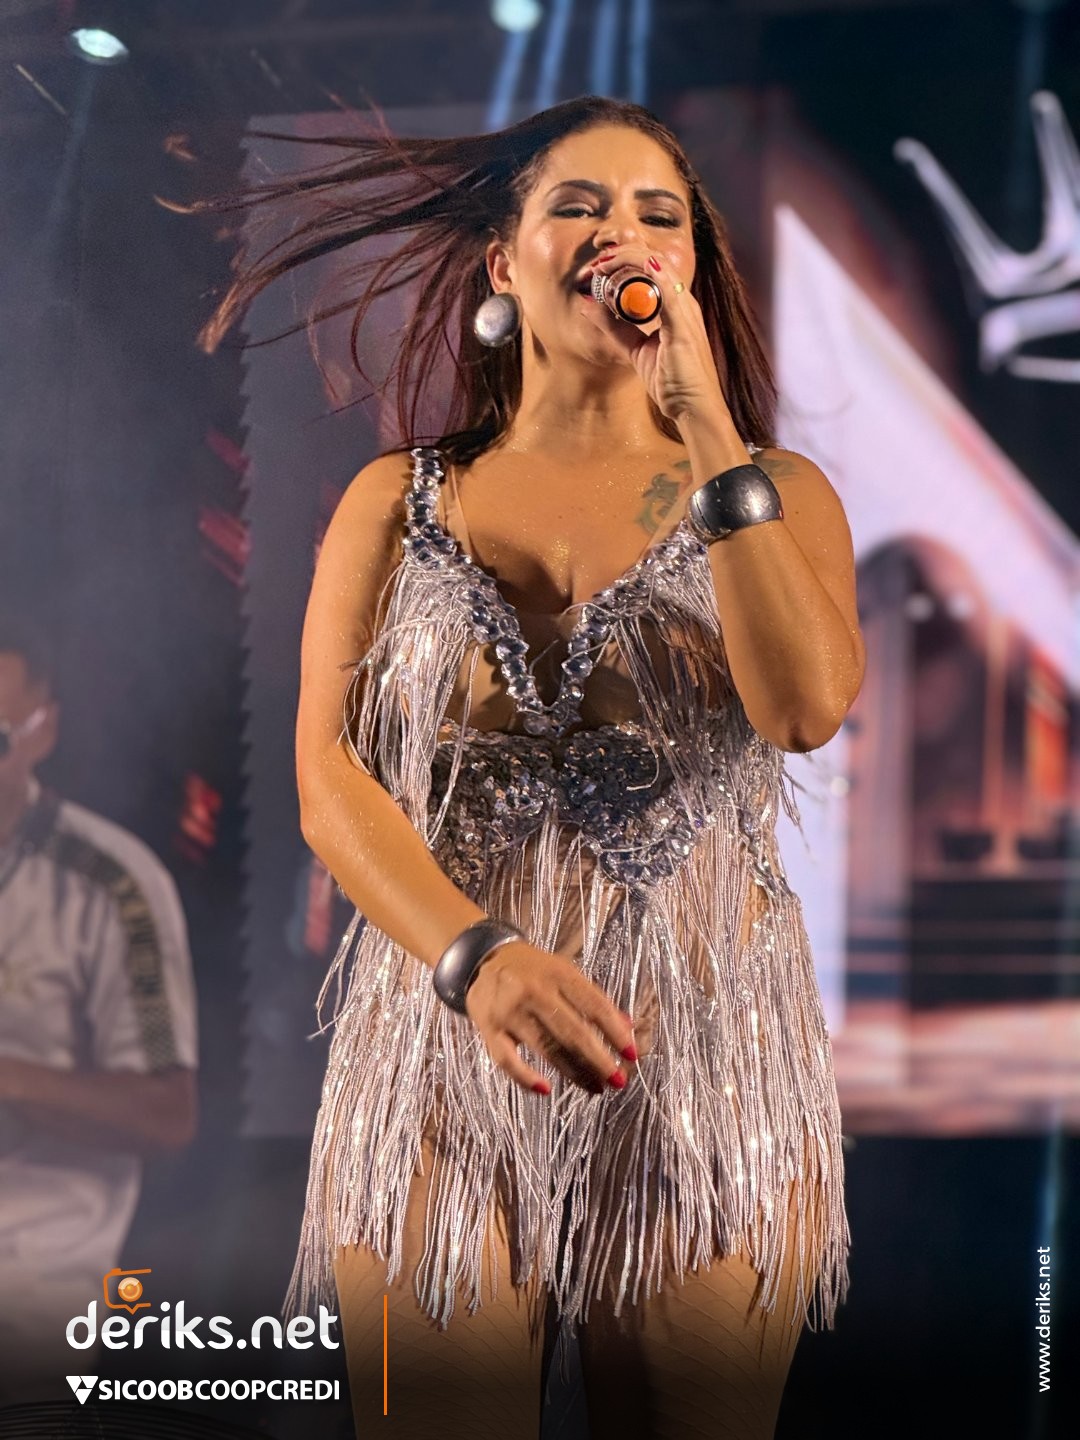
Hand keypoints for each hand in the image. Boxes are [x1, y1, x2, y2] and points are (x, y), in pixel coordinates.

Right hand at [464, 941, 636, 1096]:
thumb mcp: (564, 973)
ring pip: (547, 1048)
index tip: (632, 1054)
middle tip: (618, 1080)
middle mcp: (534, 990)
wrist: (483, 959)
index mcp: (558, 973)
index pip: (593, 1005)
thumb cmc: (532, 970)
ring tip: (595, 1088)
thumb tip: (628, 1027)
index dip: (615, 1032)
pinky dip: (526, 1078)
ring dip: (574, 1072)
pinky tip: (545, 1090)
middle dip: (599, 1059)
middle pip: (573, 1031)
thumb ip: (593, 998)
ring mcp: (510, 1011)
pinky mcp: (489, 1028)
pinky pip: (507, 1060)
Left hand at [586, 246, 730, 425]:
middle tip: (595, 266)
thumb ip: (616, 329)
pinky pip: (667, 288)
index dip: (622, 262)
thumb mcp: (636, 350)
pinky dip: (647, 273)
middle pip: (653, 259)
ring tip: (602, 266)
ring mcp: (686, 311)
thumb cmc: (674, 383)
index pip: (651, 268)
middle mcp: (683, 302)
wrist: (694, 408)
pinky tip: (630, 268)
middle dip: (620, 256)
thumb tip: (590, 307)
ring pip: (657, 265)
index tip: (597, 270)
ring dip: (626, 260)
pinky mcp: (683, 325)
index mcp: (676, 306)